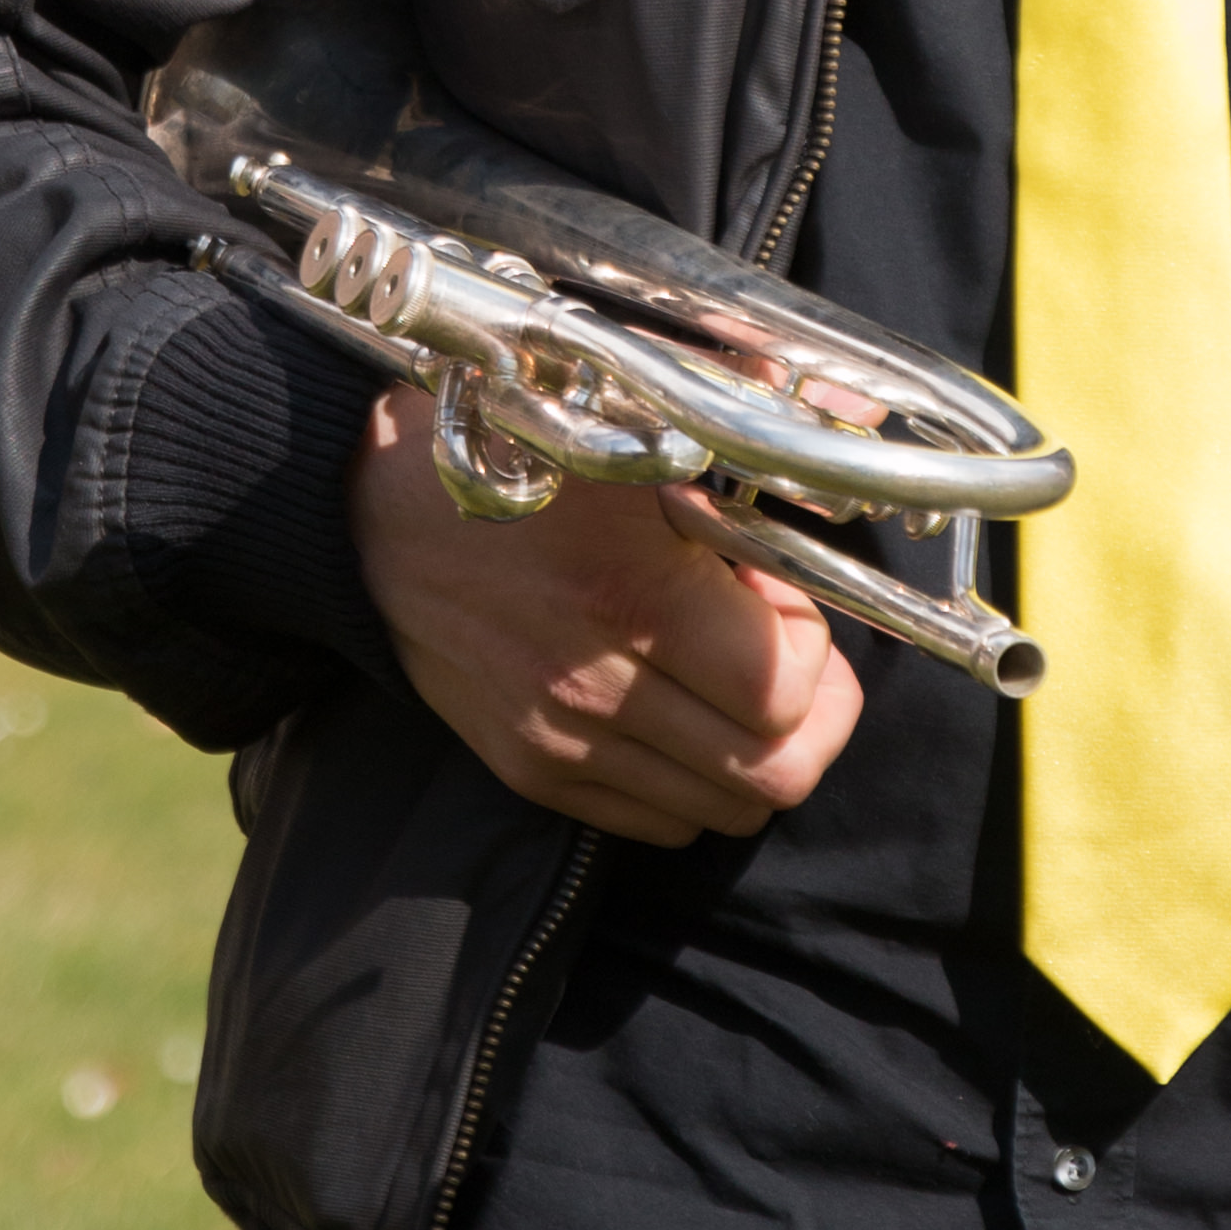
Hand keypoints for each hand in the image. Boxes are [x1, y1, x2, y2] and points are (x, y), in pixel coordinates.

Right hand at [349, 382, 864, 841]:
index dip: (811, 646)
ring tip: (720, 675)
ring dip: (751, 750)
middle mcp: (598, 687)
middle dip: (808, 715)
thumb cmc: (509, 445)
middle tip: (781, 651)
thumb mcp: (631, 412)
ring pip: (723, 810)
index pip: (784, 694)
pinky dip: (691, 782)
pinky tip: (673, 707)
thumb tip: (860, 406)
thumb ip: (750, 411)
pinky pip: (657, 823)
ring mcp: (561, 740)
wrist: (370, 510)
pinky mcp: (531, 769)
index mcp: (633, 596)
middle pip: (772, 774)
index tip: (775, 591)